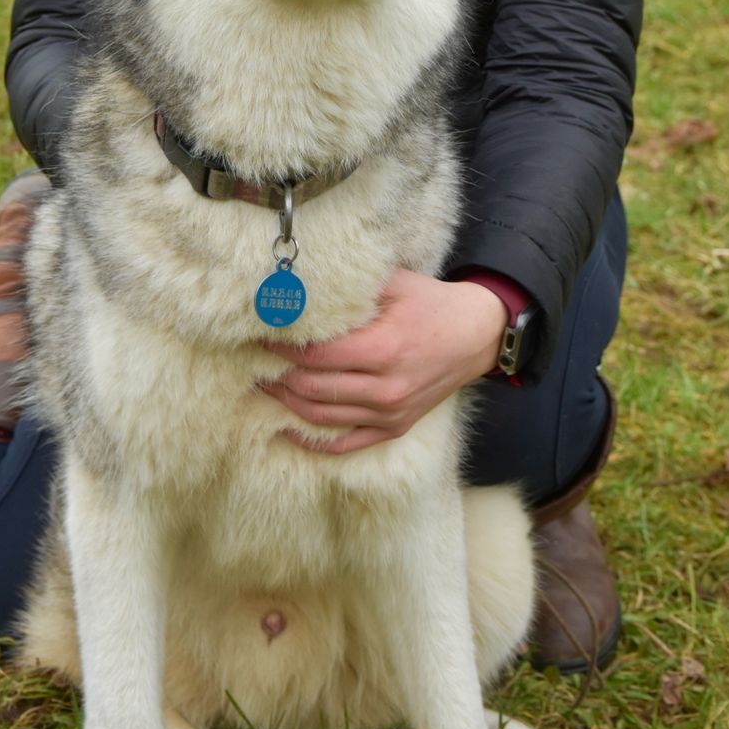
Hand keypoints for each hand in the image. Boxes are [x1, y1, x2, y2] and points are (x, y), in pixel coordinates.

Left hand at [259, 268, 505, 454]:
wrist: (476, 336)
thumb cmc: (431, 305)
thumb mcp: (396, 284)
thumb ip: (352, 289)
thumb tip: (302, 285)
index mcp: (383, 349)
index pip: (315, 356)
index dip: (281, 349)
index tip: (261, 337)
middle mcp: (385, 388)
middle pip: (311, 388)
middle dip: (276, 375)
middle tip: (253, 361)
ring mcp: (390, 413)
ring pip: (321, 417)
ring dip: (286, 403)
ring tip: (263, 386)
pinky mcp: (394, 428)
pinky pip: (345, 444)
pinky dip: (312, 441)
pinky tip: (287, 429)